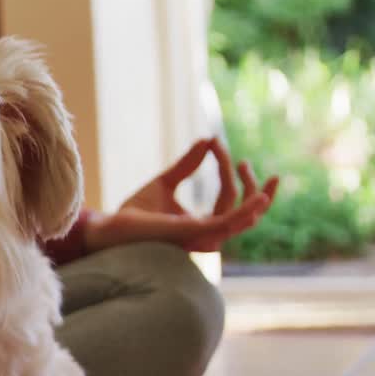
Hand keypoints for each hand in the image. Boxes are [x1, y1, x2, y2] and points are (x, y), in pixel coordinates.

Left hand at [85, 137, 278, 252]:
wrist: (113, 225)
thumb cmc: (136, 211)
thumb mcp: (165, 182)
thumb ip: (187, 164)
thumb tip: (207, 139)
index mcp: (203, 224)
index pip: (229, 198)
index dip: (226, 169)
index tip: (216, 142)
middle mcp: (209, 233)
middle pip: (247, 213)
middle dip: (252, 187)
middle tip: (244, 161)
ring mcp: (205, 236)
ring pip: (244, 218)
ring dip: (252, 194)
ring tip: (252, 170)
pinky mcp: (197, 233)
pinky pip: (230, 224)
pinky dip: (247, 210)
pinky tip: (260, 196)